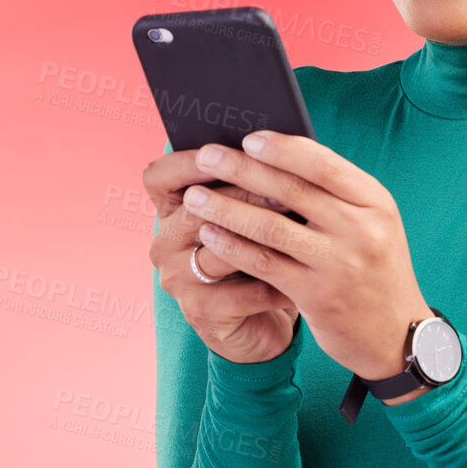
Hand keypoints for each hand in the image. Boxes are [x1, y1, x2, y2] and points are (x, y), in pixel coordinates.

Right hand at [144, 147, 299, 363]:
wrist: (263, 318)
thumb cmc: (262, 254)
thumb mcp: (254, 215)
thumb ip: (255, 185)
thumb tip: (282, 149)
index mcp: (171, 210)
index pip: (160, 176)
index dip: (187, 161)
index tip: (224, 149)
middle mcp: (165, 243)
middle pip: (194, 209)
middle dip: (242, 196)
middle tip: (284, 189)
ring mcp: (178, 280)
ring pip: (218, 252)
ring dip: (262, 240)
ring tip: (300, 228)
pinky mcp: (201, 313)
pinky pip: (242, 293)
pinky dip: (277, 283)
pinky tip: (306, 272)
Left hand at [177, 132, 432, 383]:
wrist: (396, 333)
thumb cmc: (374, 268)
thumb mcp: (372, 224)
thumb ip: (335, 195)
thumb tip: (275, 158)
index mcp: (375, 202)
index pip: (323, 164)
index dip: (282, 148)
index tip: (247, 138)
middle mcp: (361, 229)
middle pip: (291, 189)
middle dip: (241, 169)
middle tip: (206, 155)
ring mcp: (339, 263)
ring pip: (270, 226)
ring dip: (226, 208)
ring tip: (195, 196)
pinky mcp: (316, 295)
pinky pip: (264, 263)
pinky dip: (233, 246)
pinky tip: (210, 234)